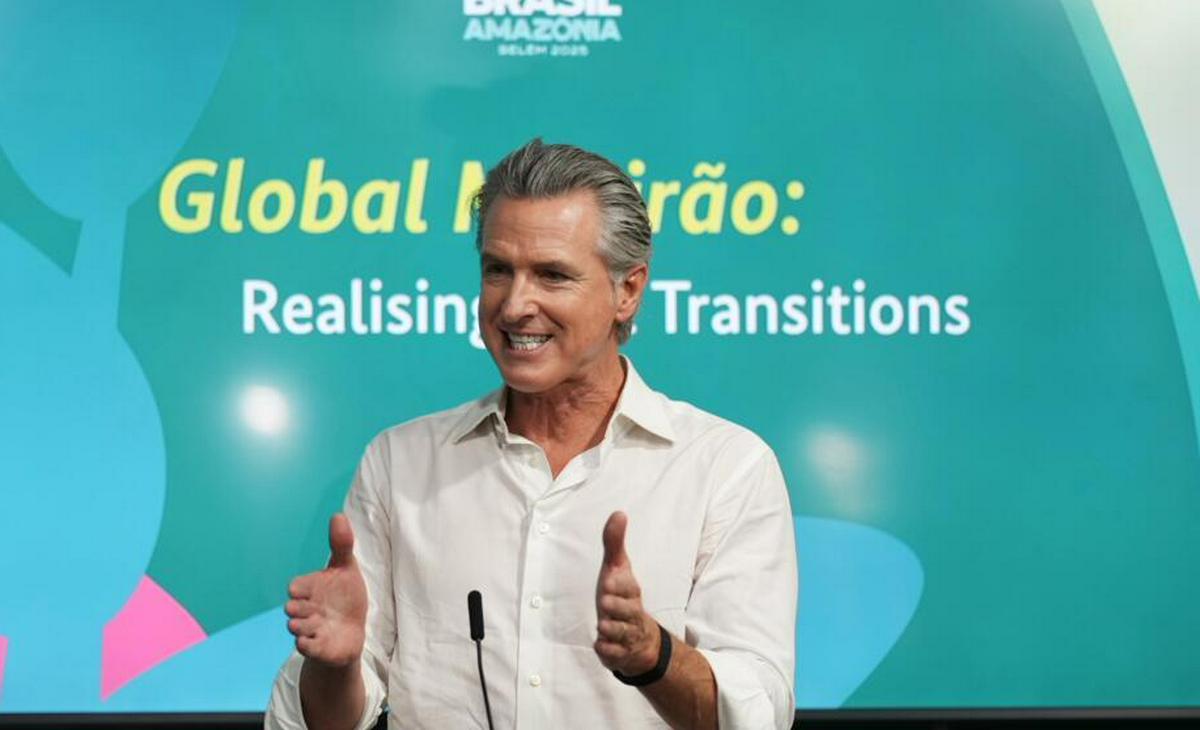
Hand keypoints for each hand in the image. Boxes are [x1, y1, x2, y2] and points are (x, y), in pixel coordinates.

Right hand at [285, 513, 367, 667]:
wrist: (351, 632)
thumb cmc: (346, 597)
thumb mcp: (346, 569)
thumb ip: (341, 544)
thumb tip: (338, 515)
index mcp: (308, 590)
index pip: (294, 586)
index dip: (302, 588)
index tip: (314, 589)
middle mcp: (304, 610)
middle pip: (291, 608)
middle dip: (302, 608)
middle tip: (317, 608)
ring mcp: (308, 630)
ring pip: (296, 628)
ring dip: (305, 625)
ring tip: (320, 622)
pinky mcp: (316, 649)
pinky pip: (305, 648)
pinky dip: (308, 645)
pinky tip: (315, 641)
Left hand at [594, 511, 661, 675]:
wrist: (640, 638)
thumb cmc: (622, 596)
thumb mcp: (617, 569)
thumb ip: (614, 543)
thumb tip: (619, 513)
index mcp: (631, 592)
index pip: (628, 587)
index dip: (618, 585)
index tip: (607, 580)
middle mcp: (632, 613)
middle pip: (628, 611)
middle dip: (617, 607)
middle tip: (605, 602)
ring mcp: (627, 635)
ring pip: (622, 633)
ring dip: (612, 630)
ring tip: (602, 626)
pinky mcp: (619, 653)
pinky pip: (615, 654)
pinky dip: (609, 651)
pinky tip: (601, 646)